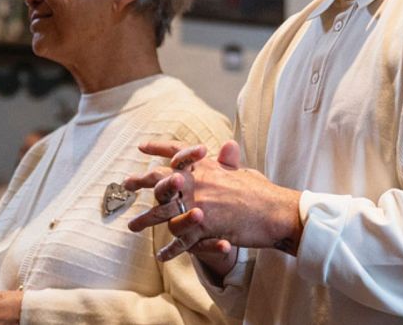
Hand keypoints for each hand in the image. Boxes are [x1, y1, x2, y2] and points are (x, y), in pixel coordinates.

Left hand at [124, 140, 302, 265]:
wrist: (276, 211)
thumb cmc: (263, 192)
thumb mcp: (244, 172)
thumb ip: (230, 162)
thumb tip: (227, 145)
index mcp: (209, 167)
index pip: (180, 152)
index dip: (160, 148)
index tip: (143, 147)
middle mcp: (200, 182)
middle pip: (163, 179)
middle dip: (142, 181)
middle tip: (126, 183)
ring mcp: (200, 205)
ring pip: (164, 212)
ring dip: (146, 219)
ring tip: (132, 227)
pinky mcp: (205, 227)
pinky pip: (182, 241)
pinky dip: (171, 250)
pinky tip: (161, 256)